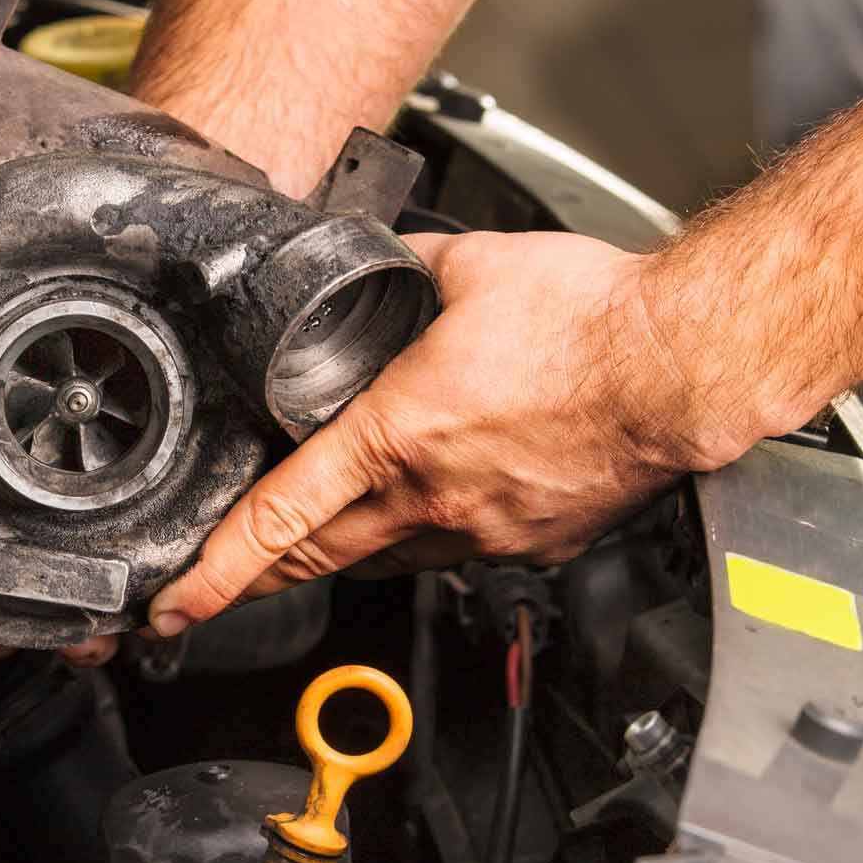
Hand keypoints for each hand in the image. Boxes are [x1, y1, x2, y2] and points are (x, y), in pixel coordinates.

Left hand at [146, 229, 713, 632]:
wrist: (688, 362)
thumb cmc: (592, 318)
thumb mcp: (467, 267)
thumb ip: (399, 268)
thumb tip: (372, 259)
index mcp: (399, 436)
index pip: (281, 519)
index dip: (217, 571)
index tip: (174, 604)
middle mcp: (436, 498)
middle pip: (320, 559)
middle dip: (259, 577)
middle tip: (216, 587)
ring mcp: (488, 532)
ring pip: (388, 560)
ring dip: (344, 550)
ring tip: (322, 531)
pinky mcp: (536, 543)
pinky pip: (460, 553)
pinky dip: (430, 535)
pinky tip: (439, 501)